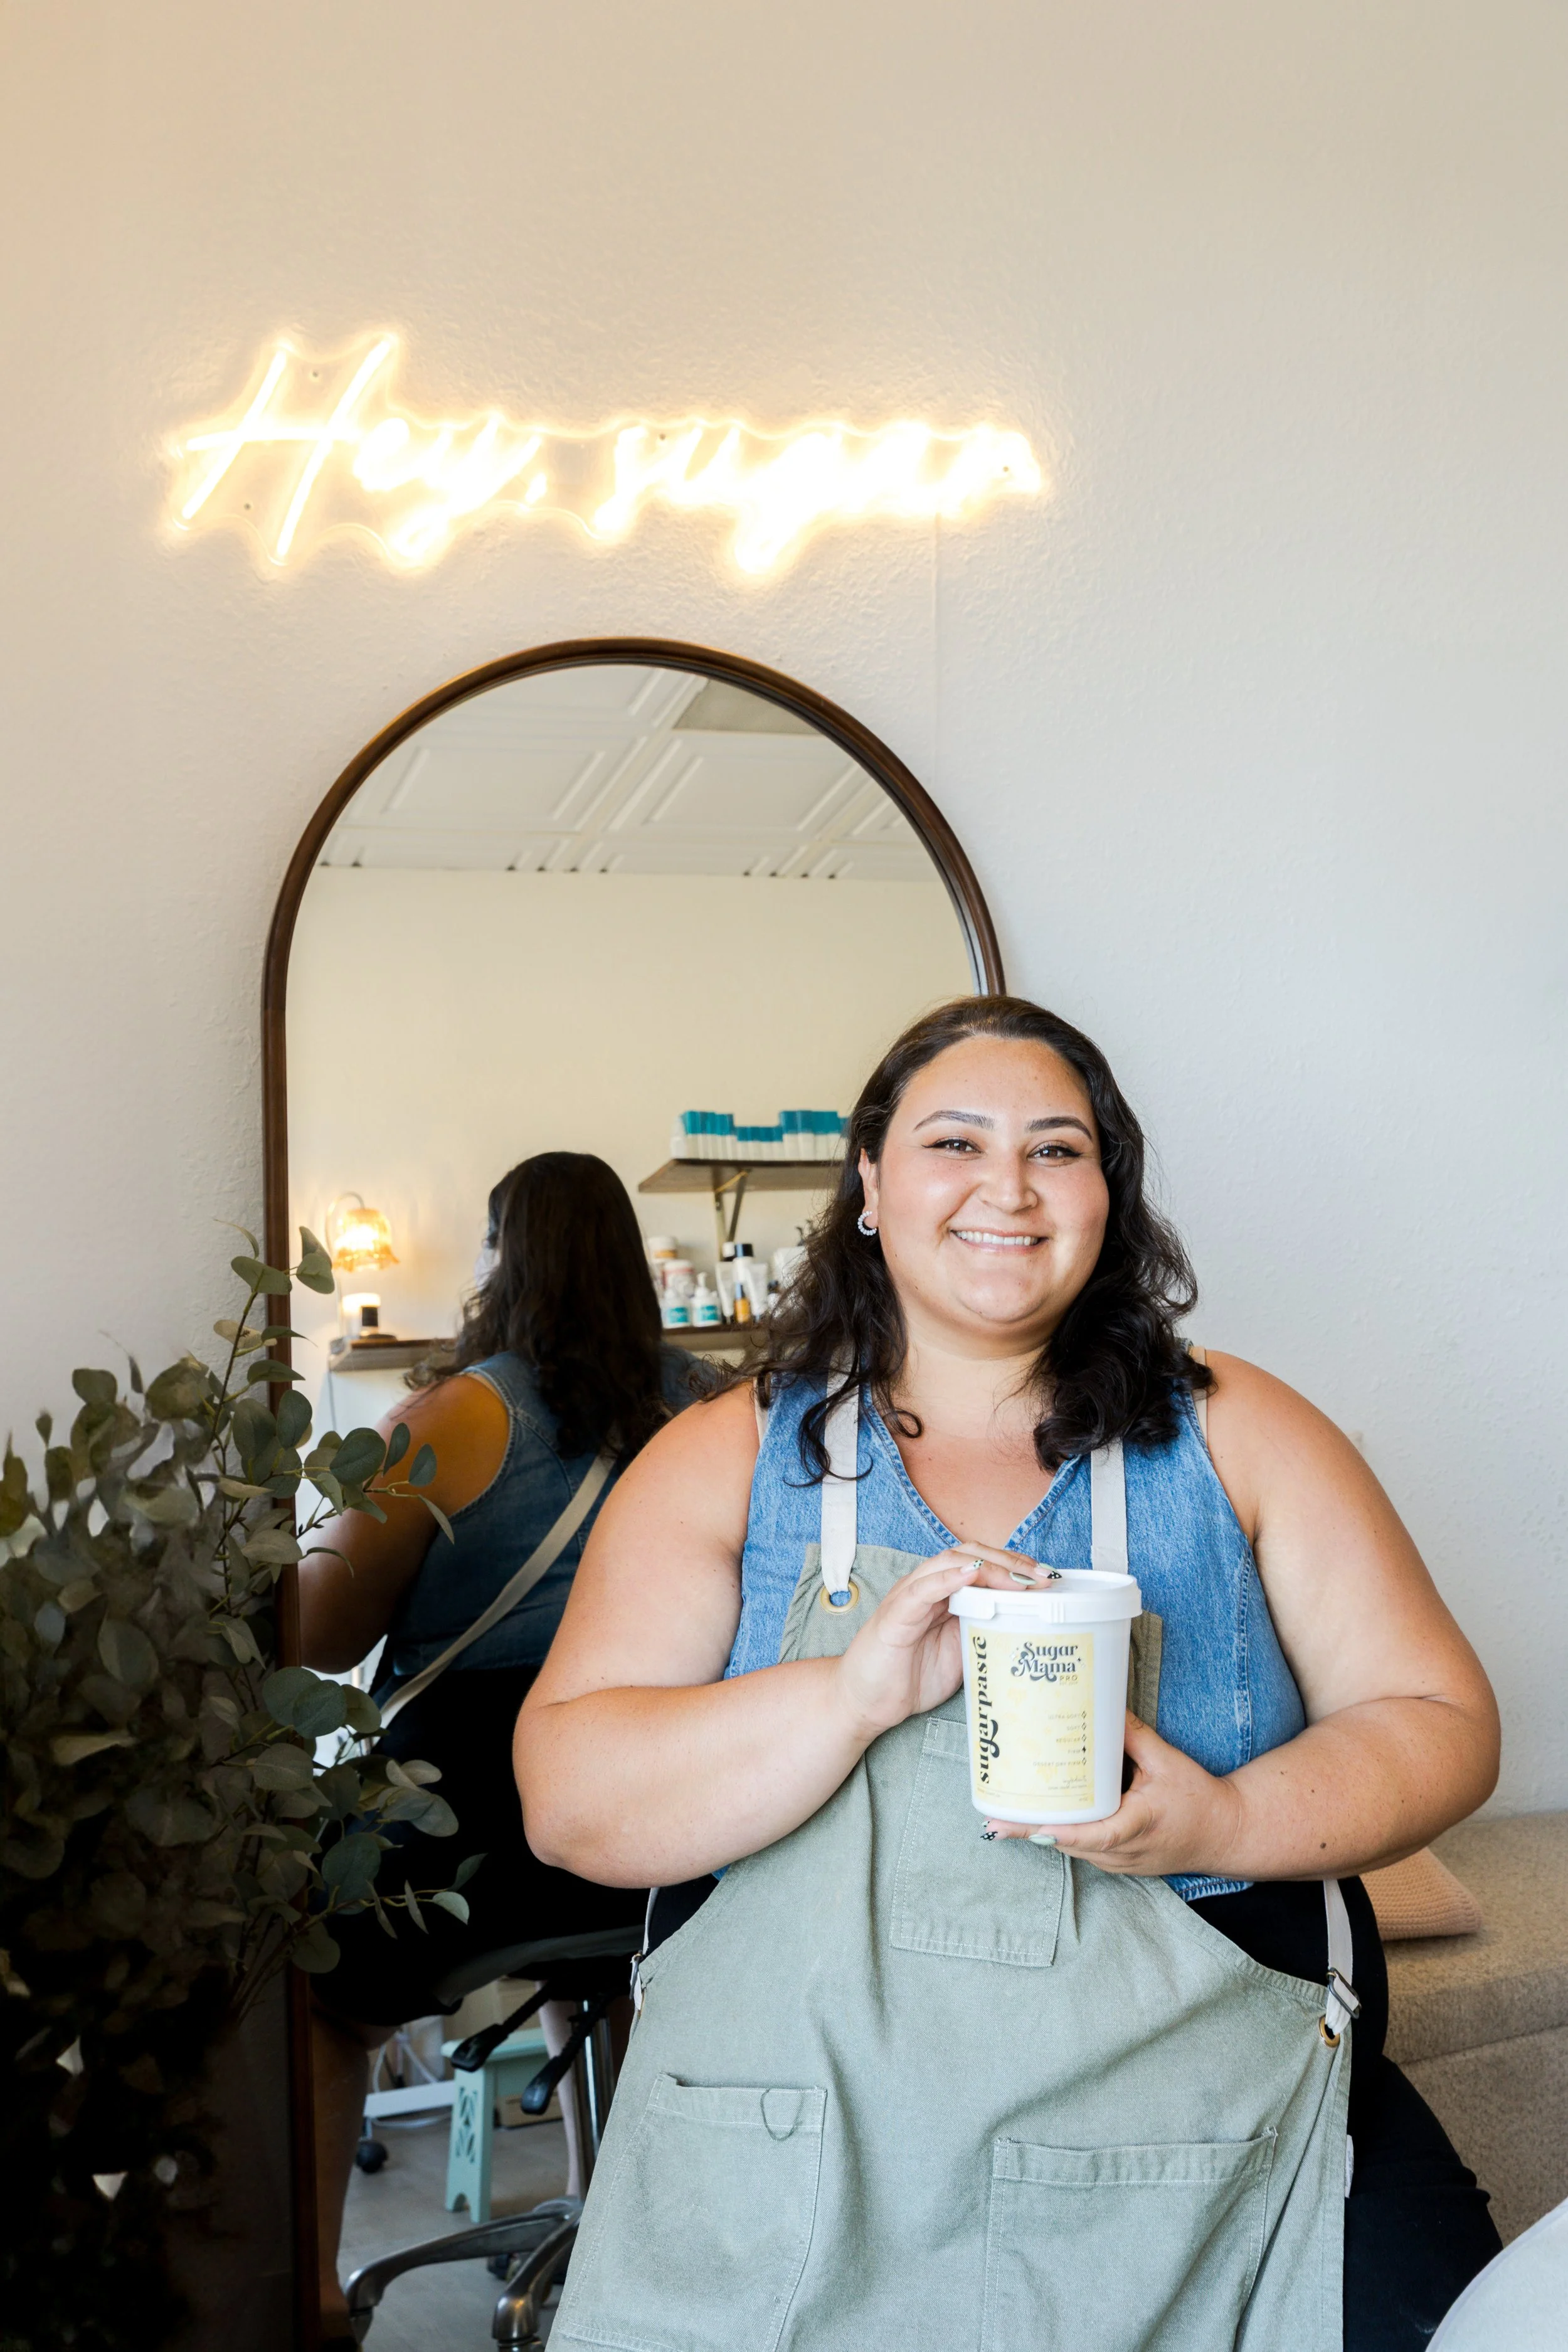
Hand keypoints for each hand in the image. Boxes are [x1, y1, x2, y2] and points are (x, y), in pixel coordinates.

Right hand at [836, 1545, 1051, 1742]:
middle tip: (1044, 1578)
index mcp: (944, 1595)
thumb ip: (984, 1635)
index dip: (1015, 1565)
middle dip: (1011, 1561)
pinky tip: (971, 1574)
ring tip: (1020, 1578)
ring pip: (950, 1562)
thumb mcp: (960, 1654)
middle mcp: (927, 1587)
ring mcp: (909, 1597)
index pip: (982, 1563)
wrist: (865, 1703)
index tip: (1048, 1580)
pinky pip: (922, 1589)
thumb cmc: (909, 1678)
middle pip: (971, 1554)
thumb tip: (1026, 1630)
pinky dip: (948, 1578)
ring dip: (990, 1567)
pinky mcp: (895, 1616)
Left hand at [986, 1712, 1245, 1877]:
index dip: (1061, 1830)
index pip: (1096, 1834)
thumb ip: (1135, 1735)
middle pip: (1071, 1843)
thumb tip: (1104, 1705)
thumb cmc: (1199, 1798)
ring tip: (1004, 1817)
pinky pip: (1083, 1851)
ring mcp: (1121, 1863)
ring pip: (1073, 1850)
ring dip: (1042, 1835)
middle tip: (994, 1817)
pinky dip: (1061, 1836)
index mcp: (1140, 1825)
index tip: (1028, 1825)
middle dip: (1033, 1831)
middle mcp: (1126, 1852)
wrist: (1226, 1834)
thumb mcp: (1169, 1761)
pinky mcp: (1119, 1863)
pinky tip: (1039, 1820)